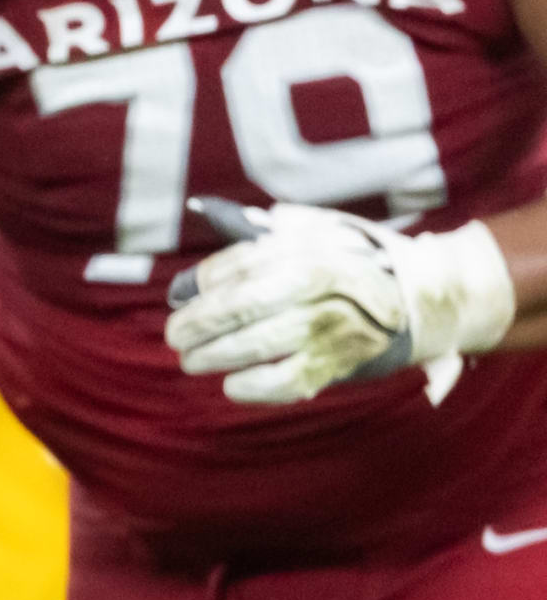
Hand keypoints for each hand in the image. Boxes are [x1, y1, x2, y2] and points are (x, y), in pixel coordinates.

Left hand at [165, 197, 517, 405]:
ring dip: (216, 356)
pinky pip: (290, 381)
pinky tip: (233, 386)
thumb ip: (264, 229)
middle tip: (176, 336)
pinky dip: (255, 388)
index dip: (204, 282)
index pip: (244, 264)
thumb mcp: (317, 232)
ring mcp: (336, 324)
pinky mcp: (345, 361)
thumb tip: (202, 212)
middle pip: (245, 303)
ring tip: (191, 360)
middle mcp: (325, 284)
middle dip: (199, 322)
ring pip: (260, 343)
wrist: (424, 297)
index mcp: (313, 247)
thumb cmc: (354, 263)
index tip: (177, 296)